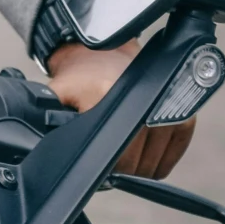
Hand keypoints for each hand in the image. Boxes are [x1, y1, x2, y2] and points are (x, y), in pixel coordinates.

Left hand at [45, 41, 194, 179]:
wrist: (105, 55)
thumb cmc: (79, 81)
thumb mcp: (57, 98)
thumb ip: (47, 123)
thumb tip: (38, 150)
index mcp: (106, 97)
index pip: (113, 159)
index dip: (103, 168)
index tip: (95, 157)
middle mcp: (143, 103)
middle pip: (134, 166)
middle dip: (118, 167)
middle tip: (106, 148)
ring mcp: (167, 109)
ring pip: (153, 166)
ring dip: (138, 164)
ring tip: (122, 142)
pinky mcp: (186, 114)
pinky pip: (171, 156)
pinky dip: (158, 158)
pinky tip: (142, 143)